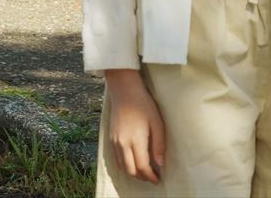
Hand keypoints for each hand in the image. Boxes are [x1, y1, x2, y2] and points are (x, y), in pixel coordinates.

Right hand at [105, 69, 165, 183]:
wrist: (124, 91)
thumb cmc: (144, 104)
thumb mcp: (157, 122)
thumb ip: (159, 144)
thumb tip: (160, 164)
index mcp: (135, 140)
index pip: (142, 166)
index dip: (150, 176)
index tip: (158, 179)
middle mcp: (122, 144)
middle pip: (130, 170)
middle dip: (141, 177)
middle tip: (152, 178)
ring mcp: (114, 142)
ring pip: (122, 167)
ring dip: (132, 173)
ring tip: (144, 172)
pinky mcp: (110, 139)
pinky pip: (116, 159)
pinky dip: (124, 166)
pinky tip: (132, 163)